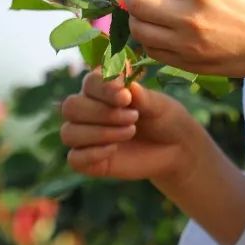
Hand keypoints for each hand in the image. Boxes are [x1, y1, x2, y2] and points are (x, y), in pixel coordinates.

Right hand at [60, 69, 200, 182]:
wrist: (175, 148)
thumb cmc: (165, 118)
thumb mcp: (159, 105)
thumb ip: (142, 96)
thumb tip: (126, 85)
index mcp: (102, 89)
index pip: (88, 82)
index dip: (103, 88)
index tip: (126, 97)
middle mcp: (88, 110)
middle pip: (71, 107)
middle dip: (102, 113)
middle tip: (133, 117)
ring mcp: (86, 137)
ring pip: (69, 133)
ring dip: (100, 132)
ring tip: (130, 131)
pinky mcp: (89, 161)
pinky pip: (74, 158)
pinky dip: (92, 153)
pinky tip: (114, 150)